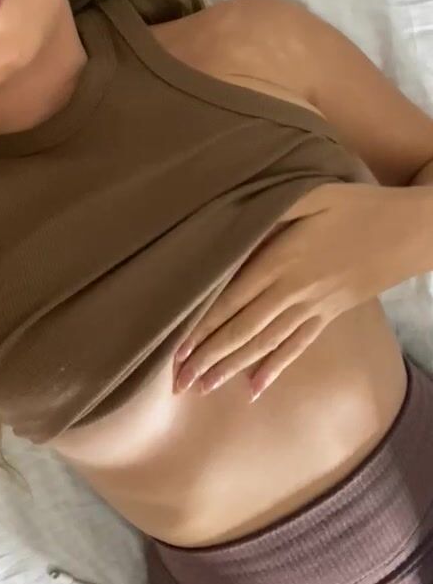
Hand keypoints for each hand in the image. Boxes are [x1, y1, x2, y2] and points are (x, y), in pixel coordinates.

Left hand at [172, 182, 410, 400]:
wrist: (410, 231)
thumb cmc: (357, 206)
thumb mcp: (311, 194)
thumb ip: (270, 209)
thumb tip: (231, 223)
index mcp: (281, 260)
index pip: (230, 300)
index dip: (200, 326)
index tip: (175, 350)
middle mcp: (292, 291)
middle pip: (242, 330)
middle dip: (207, 357)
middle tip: (177, 382)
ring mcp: (312, 308)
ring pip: (264, 344)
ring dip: (232, 368)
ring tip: (203, 389)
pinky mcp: (329, 316)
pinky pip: (297, 347)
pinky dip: (275, 369)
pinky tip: (254, 389)